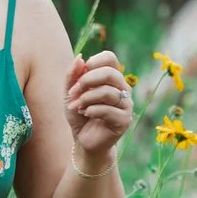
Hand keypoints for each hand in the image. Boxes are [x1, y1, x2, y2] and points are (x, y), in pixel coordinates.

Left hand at [64, 50, 133, 167]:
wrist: (83, 139)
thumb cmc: (79, 113)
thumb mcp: (70, 93)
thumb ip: (73, 75)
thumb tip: (80, 57)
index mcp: (112, 78)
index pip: (109, 58)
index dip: (92, 63)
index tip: (79, 76)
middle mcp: (123, 89)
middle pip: (110, 73)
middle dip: (86, 81)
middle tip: (73, 92)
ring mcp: (126, 104)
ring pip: (108, 92)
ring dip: (86, 98)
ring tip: (78, 106)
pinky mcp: (125, 120)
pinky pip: (108, 110)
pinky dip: (91, 110)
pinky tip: (86, 114)